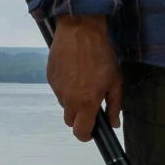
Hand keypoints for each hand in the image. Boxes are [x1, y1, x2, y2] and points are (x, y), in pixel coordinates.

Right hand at [47, 12, 122, 139]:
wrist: (80, 29)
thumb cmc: (101, 54)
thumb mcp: (115, 80)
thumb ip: (114, 105)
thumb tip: (113, 124)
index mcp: (87, 102)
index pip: (80, 131)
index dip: (86, 135)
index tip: (92, 131)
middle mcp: (68, 99)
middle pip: (70, 121)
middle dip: (79, 117)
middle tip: (90, 103)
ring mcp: (57, 88)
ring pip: (64, 104)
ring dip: (72, 100)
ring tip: (83, 81)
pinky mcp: (50, 77)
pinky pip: (58, 90)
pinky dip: (66, 87)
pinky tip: (75, 72)